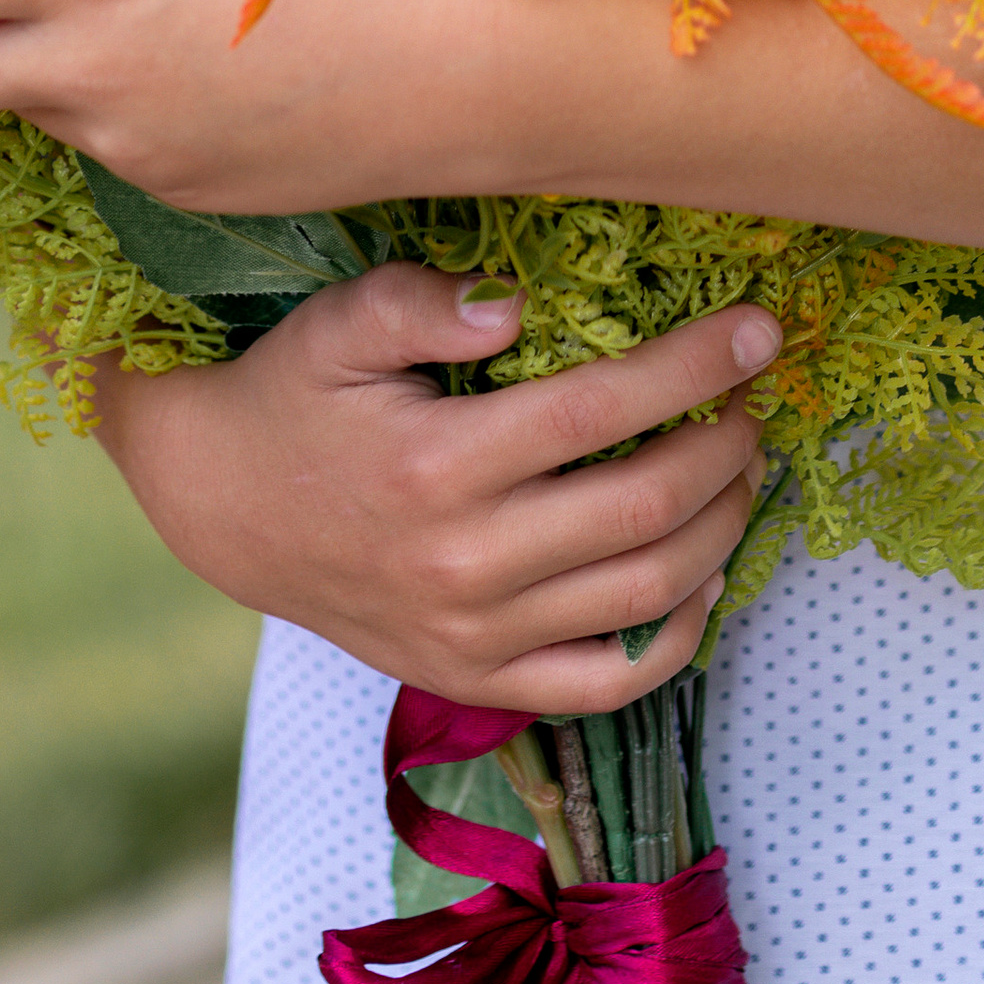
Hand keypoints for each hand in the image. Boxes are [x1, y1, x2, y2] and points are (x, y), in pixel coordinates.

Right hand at [94, 265, 780, 711]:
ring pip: (643, 596)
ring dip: (721, 530)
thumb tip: (522, 299)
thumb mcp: (342, 322)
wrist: (224, 505)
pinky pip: (602, 684)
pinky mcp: (474, 681)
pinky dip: (674, 640)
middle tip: (754, 400)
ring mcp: (473, 637)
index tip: (759, 331)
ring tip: (742, 471)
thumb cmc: (295, 394)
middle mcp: (465, 563)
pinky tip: (703, 578)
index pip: (603, 411)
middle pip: (644, 509)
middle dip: (725, 447)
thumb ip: (428, 301)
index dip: (696, 366)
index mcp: (439, 464)